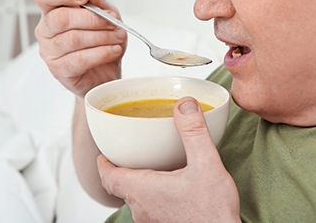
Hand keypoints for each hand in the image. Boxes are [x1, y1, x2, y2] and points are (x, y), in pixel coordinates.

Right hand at [32, 0, 126, 97]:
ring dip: (102, 37)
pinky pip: (79, 59)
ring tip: (118, 37)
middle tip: (113, 23)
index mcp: (53, 10)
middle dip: (93, 19)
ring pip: (73, 39)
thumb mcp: (106, 14)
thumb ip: (96, 0)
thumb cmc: (103, 40)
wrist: (108, 70)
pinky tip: (113, 50)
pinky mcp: (59, 70)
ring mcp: (49, 51)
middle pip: (61, 18)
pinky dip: (102, 53)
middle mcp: (46, 29)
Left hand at [97, 97, 240, 222]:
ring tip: (155, 165)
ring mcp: (153, 222)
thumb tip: (184, 104)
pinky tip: (175, 186)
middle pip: (121, 187)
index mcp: (142, 191)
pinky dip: (155, 193)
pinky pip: (152, 207)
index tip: (104, 151)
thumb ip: (193, 132)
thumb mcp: (206, 164)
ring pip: (137, 198)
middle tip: (133, 152)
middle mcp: (142, 209)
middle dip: (124, 168)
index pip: (108, 177)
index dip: (103, 163)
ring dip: (141, 181)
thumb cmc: (212, 213)